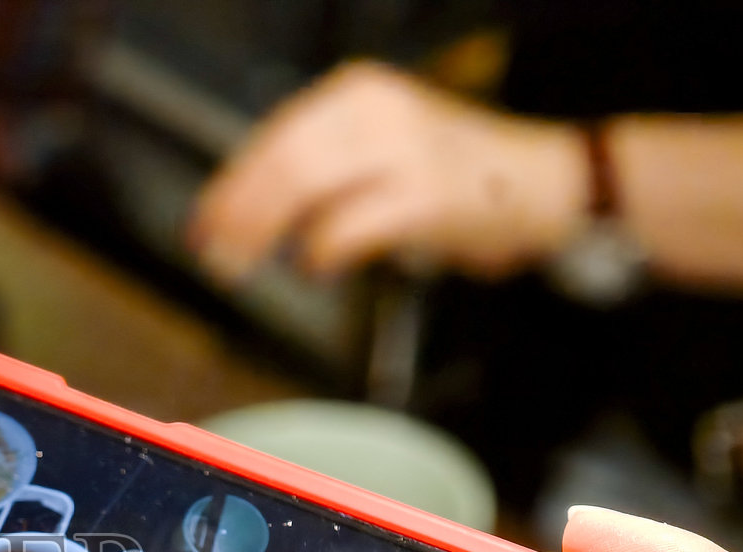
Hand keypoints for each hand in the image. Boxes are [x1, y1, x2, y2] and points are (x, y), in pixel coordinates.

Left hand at [188, 62, 585, 279]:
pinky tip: (313, 266)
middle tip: (215, 256)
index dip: (230, 186)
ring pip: (303, 186)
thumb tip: (241, 207)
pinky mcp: (425, 198)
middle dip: (237, 214)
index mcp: (357, 93)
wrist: (540, 179)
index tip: (202, 224)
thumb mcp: (376, 146)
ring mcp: (403, 151)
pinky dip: (320, 251)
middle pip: (280, 161)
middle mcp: (376, 111)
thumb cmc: (452, 174)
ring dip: (263, 233)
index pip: (273, 138)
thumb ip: (317, 165)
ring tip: (246, 264)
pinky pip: (347, 226)